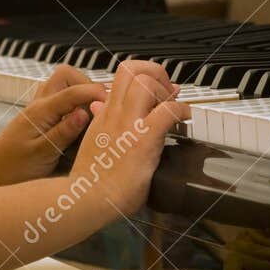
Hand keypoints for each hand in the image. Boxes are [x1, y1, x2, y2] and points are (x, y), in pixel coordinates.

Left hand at [0, 63, 107, 184]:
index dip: (96, 93)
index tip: (115, 103)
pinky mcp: (42, 116)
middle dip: (88, 86)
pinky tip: (82, 124)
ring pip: (64, 84)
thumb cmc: (13, 167)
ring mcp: (40, 108)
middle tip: (102, 108)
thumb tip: (85, 114)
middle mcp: (40, 104)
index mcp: (40, 111)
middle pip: (67, 75)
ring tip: (95, 116)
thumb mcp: (41, 154)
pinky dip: (75, 105)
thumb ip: (63, 133)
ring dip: (81, 95)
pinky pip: (61, 99)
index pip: (73, 90)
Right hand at [70, 59, 190, 219]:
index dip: (143, 75)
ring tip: (172, 106)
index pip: (122, 77)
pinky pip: (168, 111)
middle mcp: (114, 114)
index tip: (156, 88)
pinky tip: (184, 118)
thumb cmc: (91, 180)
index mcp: (103, 114)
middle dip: (156, 73)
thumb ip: (100, 121)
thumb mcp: (93, 141)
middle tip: (166, 91)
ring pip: (146, 82)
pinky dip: (181, 110)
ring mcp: (128, 125)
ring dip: (165, 90)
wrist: (84, 199)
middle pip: (132, 69)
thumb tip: (100, 106)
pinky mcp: (143, 140)